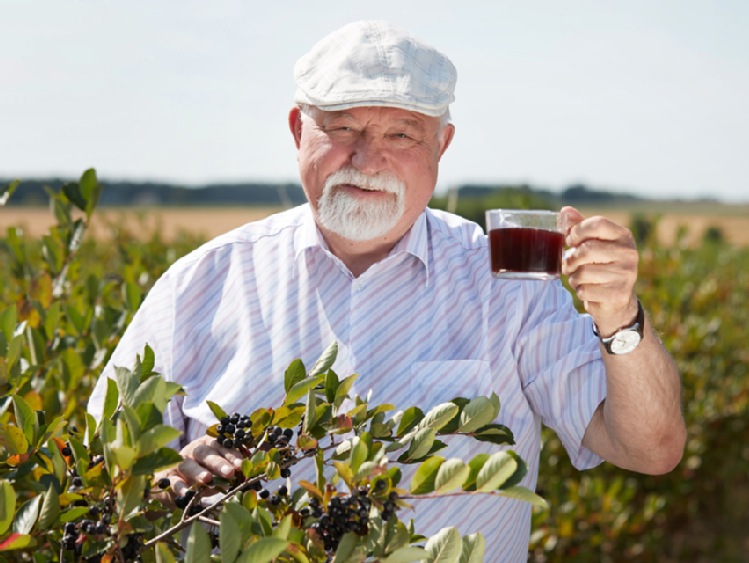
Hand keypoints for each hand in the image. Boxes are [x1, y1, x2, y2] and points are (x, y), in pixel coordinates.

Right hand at [154, 435, 244, 501]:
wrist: (174, 484)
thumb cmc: (203, 473)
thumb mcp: (218, 470)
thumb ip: (232, 467)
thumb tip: (251, 467)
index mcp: (208, 444)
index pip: (221, 445)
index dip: (231, 454)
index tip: (241, 465)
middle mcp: (194, 450)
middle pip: (206, 453)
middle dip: (219, 463)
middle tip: (230, 472)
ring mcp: (180, 463)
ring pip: (189, 465)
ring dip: (199, 472)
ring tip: (208, 480)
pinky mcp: (168, 477)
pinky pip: (173, 481)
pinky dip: (180, 487)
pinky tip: (187, 493)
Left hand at [560, 206, 638, 335]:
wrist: (616, 299)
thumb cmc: (600, 265)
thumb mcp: (593, 242)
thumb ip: (579, 226)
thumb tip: (565, 211)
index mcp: (623, 236)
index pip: (598, 223)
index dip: (577, 231)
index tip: (571, 240)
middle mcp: (629, 253)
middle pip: (586, 249)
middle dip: (571, 259)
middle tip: (570, 264)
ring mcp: (626, 275)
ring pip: (583, 272)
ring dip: (573, 277)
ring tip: (579, 278)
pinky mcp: (618, 294)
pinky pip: (584, 290)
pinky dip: (579, 291)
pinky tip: (588, 290)